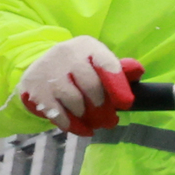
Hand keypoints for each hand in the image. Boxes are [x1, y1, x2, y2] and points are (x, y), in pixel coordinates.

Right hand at [19, 39, 142, 136]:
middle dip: (102, 106)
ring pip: (75, 101)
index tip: (126, 103)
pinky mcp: (36, 90)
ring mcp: (49, 71)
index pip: (106, 63)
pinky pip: (58, 114)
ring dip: (86, 115)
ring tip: (92, 120)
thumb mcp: (97, 62)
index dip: (118, 85)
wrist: (40, 68)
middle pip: (91, 85)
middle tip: (109, 118)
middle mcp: (67, 54)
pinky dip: (72, 125)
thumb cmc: (79, 68)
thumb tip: (138, 71)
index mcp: (87, 46)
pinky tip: (81, 128)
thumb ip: (117, 70)